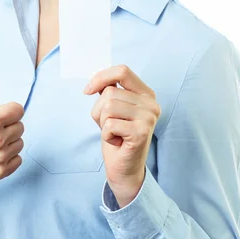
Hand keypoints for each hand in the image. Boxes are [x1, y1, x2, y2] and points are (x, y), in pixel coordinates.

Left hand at [84, 64, 160, 205]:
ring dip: (102, 123)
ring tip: (114, 132)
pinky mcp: (141, 132)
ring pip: (108, 107)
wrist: (124, 167)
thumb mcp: (112, 108)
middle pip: (110, 92)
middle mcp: (151, 103)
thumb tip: (95, 79)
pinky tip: (117, 141)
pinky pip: (109, 124)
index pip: (122, 71)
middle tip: (109, 125)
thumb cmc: (117, 135)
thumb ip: (108, 90)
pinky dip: (106, 135)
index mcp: (145, 93)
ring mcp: (148, 117)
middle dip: (99, 110)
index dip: (101, 77)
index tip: (87, 90)